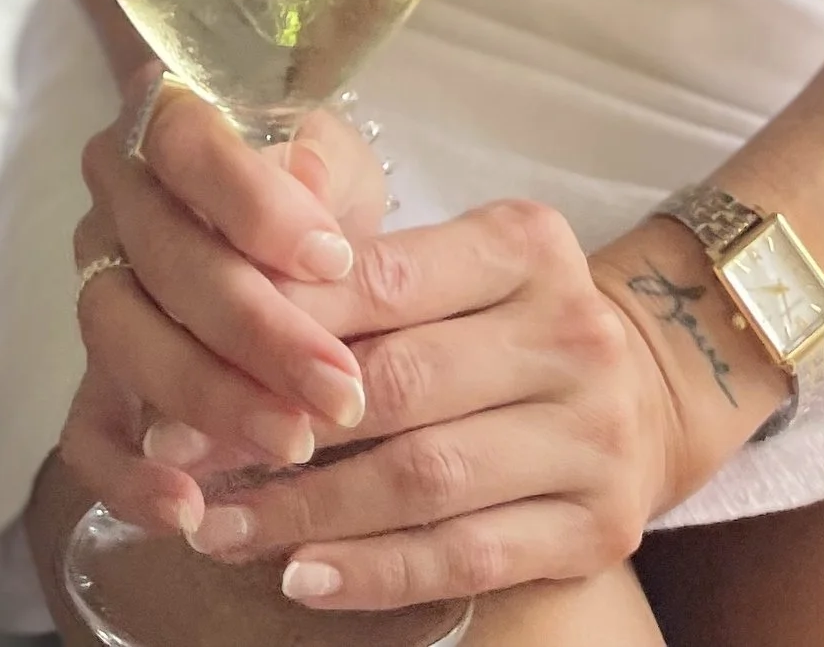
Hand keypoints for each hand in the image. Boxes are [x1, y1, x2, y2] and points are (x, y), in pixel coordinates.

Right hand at [64, 72, 390, 539]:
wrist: (276, 226)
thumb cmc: (312, 187)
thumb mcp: (336, 160)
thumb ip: (326, 177)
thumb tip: (314, 207)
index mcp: (167, 118)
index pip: (188, 148)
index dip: (255, 207)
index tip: (334, 259)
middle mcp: (115, 197)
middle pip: (164, 259)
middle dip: (257, 333)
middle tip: (339, 390)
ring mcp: (98, 285)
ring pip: (121, 338)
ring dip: (209, 398)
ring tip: (292, 443)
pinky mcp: (94, 375)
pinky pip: (85, 431)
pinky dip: (127, 477)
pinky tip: (187, 511)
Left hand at [134, 202, 688, 611]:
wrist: (644, 389)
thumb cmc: (502, 318)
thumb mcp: (449, 260)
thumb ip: (350, 257)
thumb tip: (232, 265)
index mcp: (526, 245)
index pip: (380, 280)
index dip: (279, 324)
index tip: (187, 361)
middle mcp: (572, 333)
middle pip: (398, 386)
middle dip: (274, 426)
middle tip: (180, 459)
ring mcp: (593, 435)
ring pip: (425, 481)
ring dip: (308, 513)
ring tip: (219, 526)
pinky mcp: (599, 527)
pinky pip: (467, 557)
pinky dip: (377, 573)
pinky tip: (302, 578)